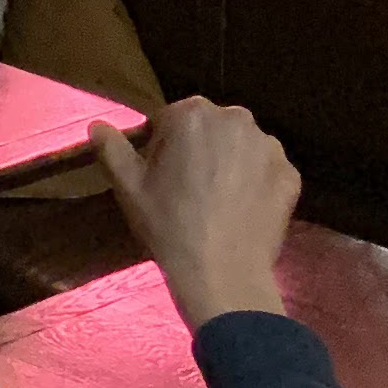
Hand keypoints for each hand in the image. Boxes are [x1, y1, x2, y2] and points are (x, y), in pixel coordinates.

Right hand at [91, 97, 296, 330]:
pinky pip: (268, 173)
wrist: (222, 274)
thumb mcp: (129, 188)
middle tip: (190, 192)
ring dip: (231, 165)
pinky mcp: (290, 174)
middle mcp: (236, 118)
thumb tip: (97, 126)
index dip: (163, 149)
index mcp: (192, 113)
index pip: (171, 120)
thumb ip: (112, 149)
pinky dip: (257, 186)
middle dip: (201, 150)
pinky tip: (243, 213)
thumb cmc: (169, 226)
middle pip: (211, 128)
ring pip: (242, 148)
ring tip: (219, 205)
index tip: (162, 178)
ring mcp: (269, 146)